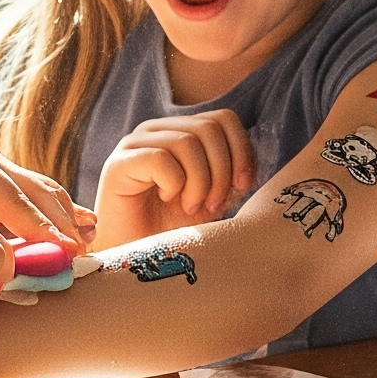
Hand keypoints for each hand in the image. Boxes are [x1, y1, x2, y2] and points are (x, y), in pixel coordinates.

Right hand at [95, 109, 253, 241]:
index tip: (242, 185)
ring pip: (188, 142)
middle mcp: (157, 130)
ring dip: (200, 182)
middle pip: (209, 128)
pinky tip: (168, 200)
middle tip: (213, 204)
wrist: (137, 258)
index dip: (241, 150)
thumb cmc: (173, 227)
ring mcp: (135, 143)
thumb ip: (233, 175)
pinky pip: (162, 159)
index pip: (223, 119)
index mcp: (181, 130)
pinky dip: (175, 184)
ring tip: (190, 207)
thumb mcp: (213, 197)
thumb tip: (257, 162)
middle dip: (222, 171)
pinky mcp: (118, 163)